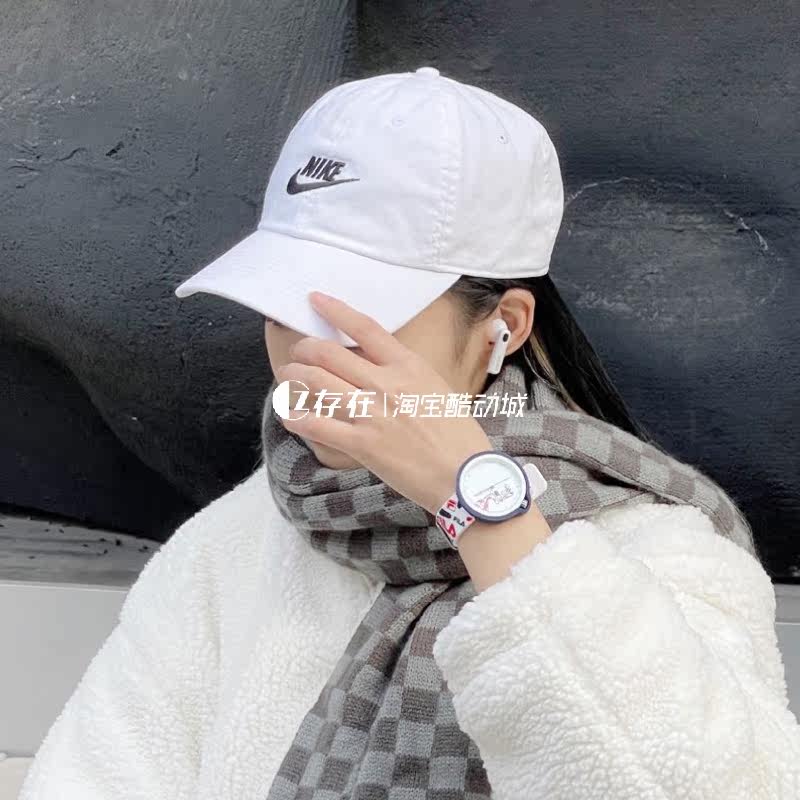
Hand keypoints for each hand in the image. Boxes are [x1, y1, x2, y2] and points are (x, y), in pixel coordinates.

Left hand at [274, 291, 492, 514]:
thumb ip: (405, 374)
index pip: (364, 327)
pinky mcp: (361, 444)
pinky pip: (316, 425)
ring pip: (317, 383)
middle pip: (329, 353)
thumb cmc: (457, 434)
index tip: (314, 299)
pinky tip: (288, 414)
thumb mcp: (437, 388)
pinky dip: (295, 417)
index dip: (334, 310)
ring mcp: (371, 413)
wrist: (466, 475)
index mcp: (408, 366)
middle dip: (304, 349)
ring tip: (286, 375)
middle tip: (297, 352)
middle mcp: (386, 384)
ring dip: (293, 376)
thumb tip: (377, 367)